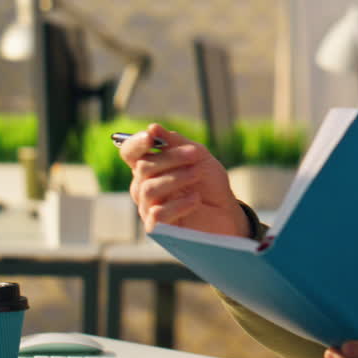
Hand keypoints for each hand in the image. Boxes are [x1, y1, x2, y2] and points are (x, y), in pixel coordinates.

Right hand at [120, 123, 249, 236]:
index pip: (130, 153)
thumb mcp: (198, 157)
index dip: (136, 144)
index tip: (151, 137)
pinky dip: (179, 204)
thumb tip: (153, 128)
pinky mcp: (159, 229)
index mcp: (150, 167)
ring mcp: (149, 208)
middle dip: (171, 158)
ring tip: (198, 174)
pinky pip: (158, 215)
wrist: (227, 212)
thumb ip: (177, 143)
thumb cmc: (209, 183)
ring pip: (149, 190)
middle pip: (143, 168)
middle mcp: (143, 186)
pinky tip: (196, 199)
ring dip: (176, 178)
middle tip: (195, 154)